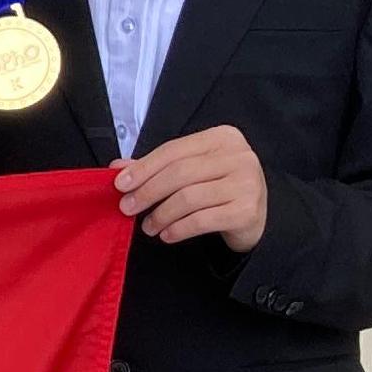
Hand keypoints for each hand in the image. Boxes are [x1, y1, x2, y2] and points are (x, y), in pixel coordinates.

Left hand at [117, 125, 269, 250]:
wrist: (253, 217)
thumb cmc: (217, 189)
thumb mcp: (190, 171)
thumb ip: (157, 166)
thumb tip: (117, 166)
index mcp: (223, 137)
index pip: (173, 150)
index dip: (143, 168)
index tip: (120, 184)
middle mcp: (240, 156)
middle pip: (179, 173)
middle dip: (147, 192)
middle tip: (127, 208)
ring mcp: (247, 183)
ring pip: (188, 198)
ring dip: (161, 215)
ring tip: (148, 226)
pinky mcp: (247, 211)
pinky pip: (201, 220)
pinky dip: (178, 229)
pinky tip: (166, 234)